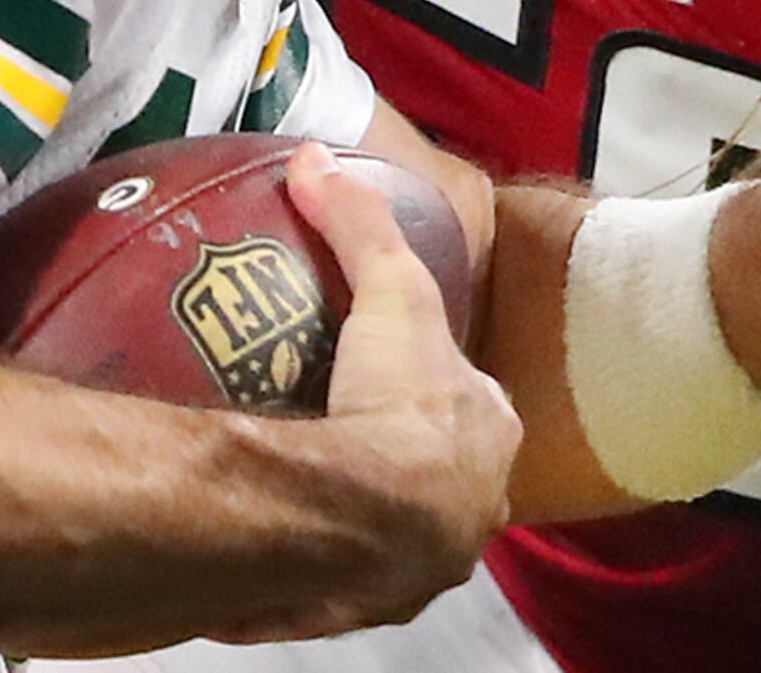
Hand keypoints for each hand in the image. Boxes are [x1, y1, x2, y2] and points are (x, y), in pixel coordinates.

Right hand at [231, 146, 516, 642]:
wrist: (365, 521)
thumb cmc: (399, 404)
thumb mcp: (391, 291)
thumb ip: (359, 222)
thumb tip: (313, 156)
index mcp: (488, 440)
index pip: (468, 403)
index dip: (434, 383)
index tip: (391, 368)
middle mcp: (472, 510)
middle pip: (441, 474)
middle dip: (406, 457)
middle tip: (340, 427)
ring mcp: (421, 566)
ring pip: (396, 535)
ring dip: (362, 517)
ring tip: (304, 486)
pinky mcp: (366, 605)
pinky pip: (336, 579)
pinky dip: (310, 561)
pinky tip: (272, 542)